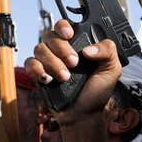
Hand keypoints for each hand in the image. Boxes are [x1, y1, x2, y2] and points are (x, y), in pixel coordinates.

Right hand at [25, 19, 120, 141]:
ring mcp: (48, 61)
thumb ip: (108, 51)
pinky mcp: (38, 73)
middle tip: (73, 64)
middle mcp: (60, 50)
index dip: (63, 27)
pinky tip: (48, 79)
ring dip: (52, 62)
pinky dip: (37, 69)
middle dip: (61, 49)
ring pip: (40, 49)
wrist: (83, 114)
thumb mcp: (112, 70)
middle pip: (50, 36)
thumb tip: (88, 48)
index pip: (64, 26)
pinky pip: (29, 63)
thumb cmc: (96, 92)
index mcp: (77, 44)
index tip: (70, 35)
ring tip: (65, 77)